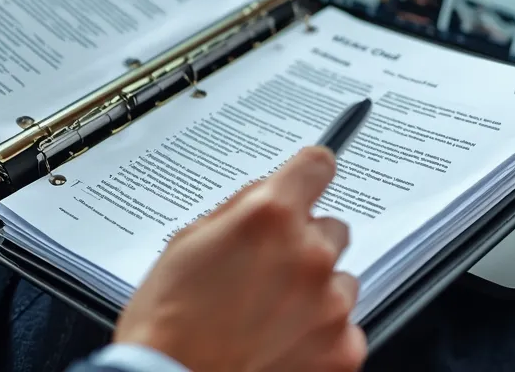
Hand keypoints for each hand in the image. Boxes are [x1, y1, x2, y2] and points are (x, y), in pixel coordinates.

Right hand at [115, 147, 366, 371]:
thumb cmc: (168, 323)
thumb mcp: (187, 243)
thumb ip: (237, 211)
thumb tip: (265, 194)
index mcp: (269, 217)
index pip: (317, 165)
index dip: (308, 174)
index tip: (308, 181)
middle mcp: (309, 254)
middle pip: (332, 228)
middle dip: (305, 244)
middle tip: (268, 272)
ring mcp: (331, 305)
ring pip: (341, 281)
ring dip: (315, 291)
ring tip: (270, 316)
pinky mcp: (344, 349)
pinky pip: (345, 328)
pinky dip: (320, 335)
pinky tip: (281, 344)